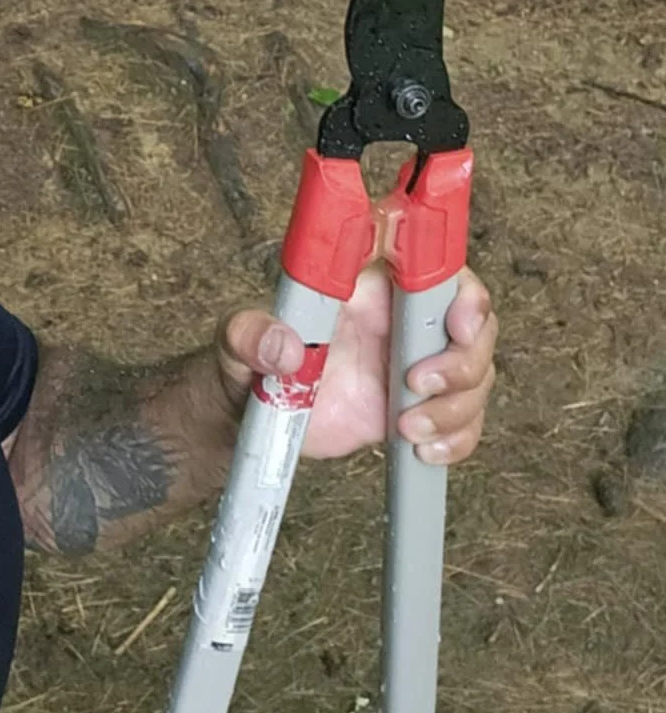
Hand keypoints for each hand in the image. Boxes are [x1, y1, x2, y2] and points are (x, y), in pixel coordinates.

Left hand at [217, 265, 495, 466]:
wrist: (249, 415)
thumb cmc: (246, 359)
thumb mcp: (237, 340)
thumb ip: (251, 334)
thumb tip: (283, 346)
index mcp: (364, 284)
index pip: (431, 263)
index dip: (460, 287)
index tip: (458, 321)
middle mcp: (398, 318)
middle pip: (473, 321)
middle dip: (463, 357)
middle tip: (417, 382)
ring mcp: (412, 363)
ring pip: (476, 373)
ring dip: (455, 405)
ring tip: (406, 427)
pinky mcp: (416, 407)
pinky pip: (464, 420)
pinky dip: (457, 438)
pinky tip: (423, 450)